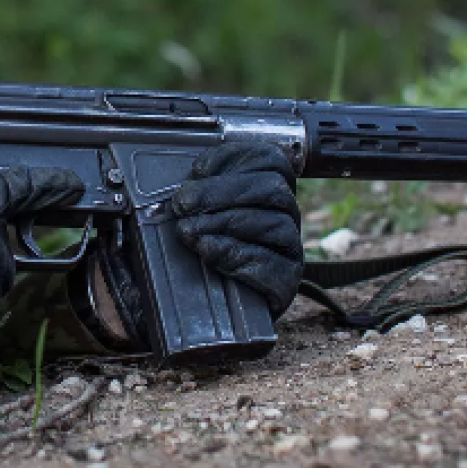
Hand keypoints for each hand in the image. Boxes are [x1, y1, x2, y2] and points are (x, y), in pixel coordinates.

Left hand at [168, 143, 303, 314]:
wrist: (203, 309)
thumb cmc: (199, 253)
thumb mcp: (192, 217)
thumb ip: (193, 194)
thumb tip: (177, 181)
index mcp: (266, 191)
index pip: (269, 160)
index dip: (234, 158)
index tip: (197, 169)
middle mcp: (285, 216)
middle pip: (272, 188)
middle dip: (222, 191)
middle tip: (183, 204)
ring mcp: (290, 250)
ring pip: (275, 223)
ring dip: (225, 223)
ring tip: (190, 231)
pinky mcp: (286, 283)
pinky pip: (274, 265)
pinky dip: (238, 255)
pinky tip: (209, 251)